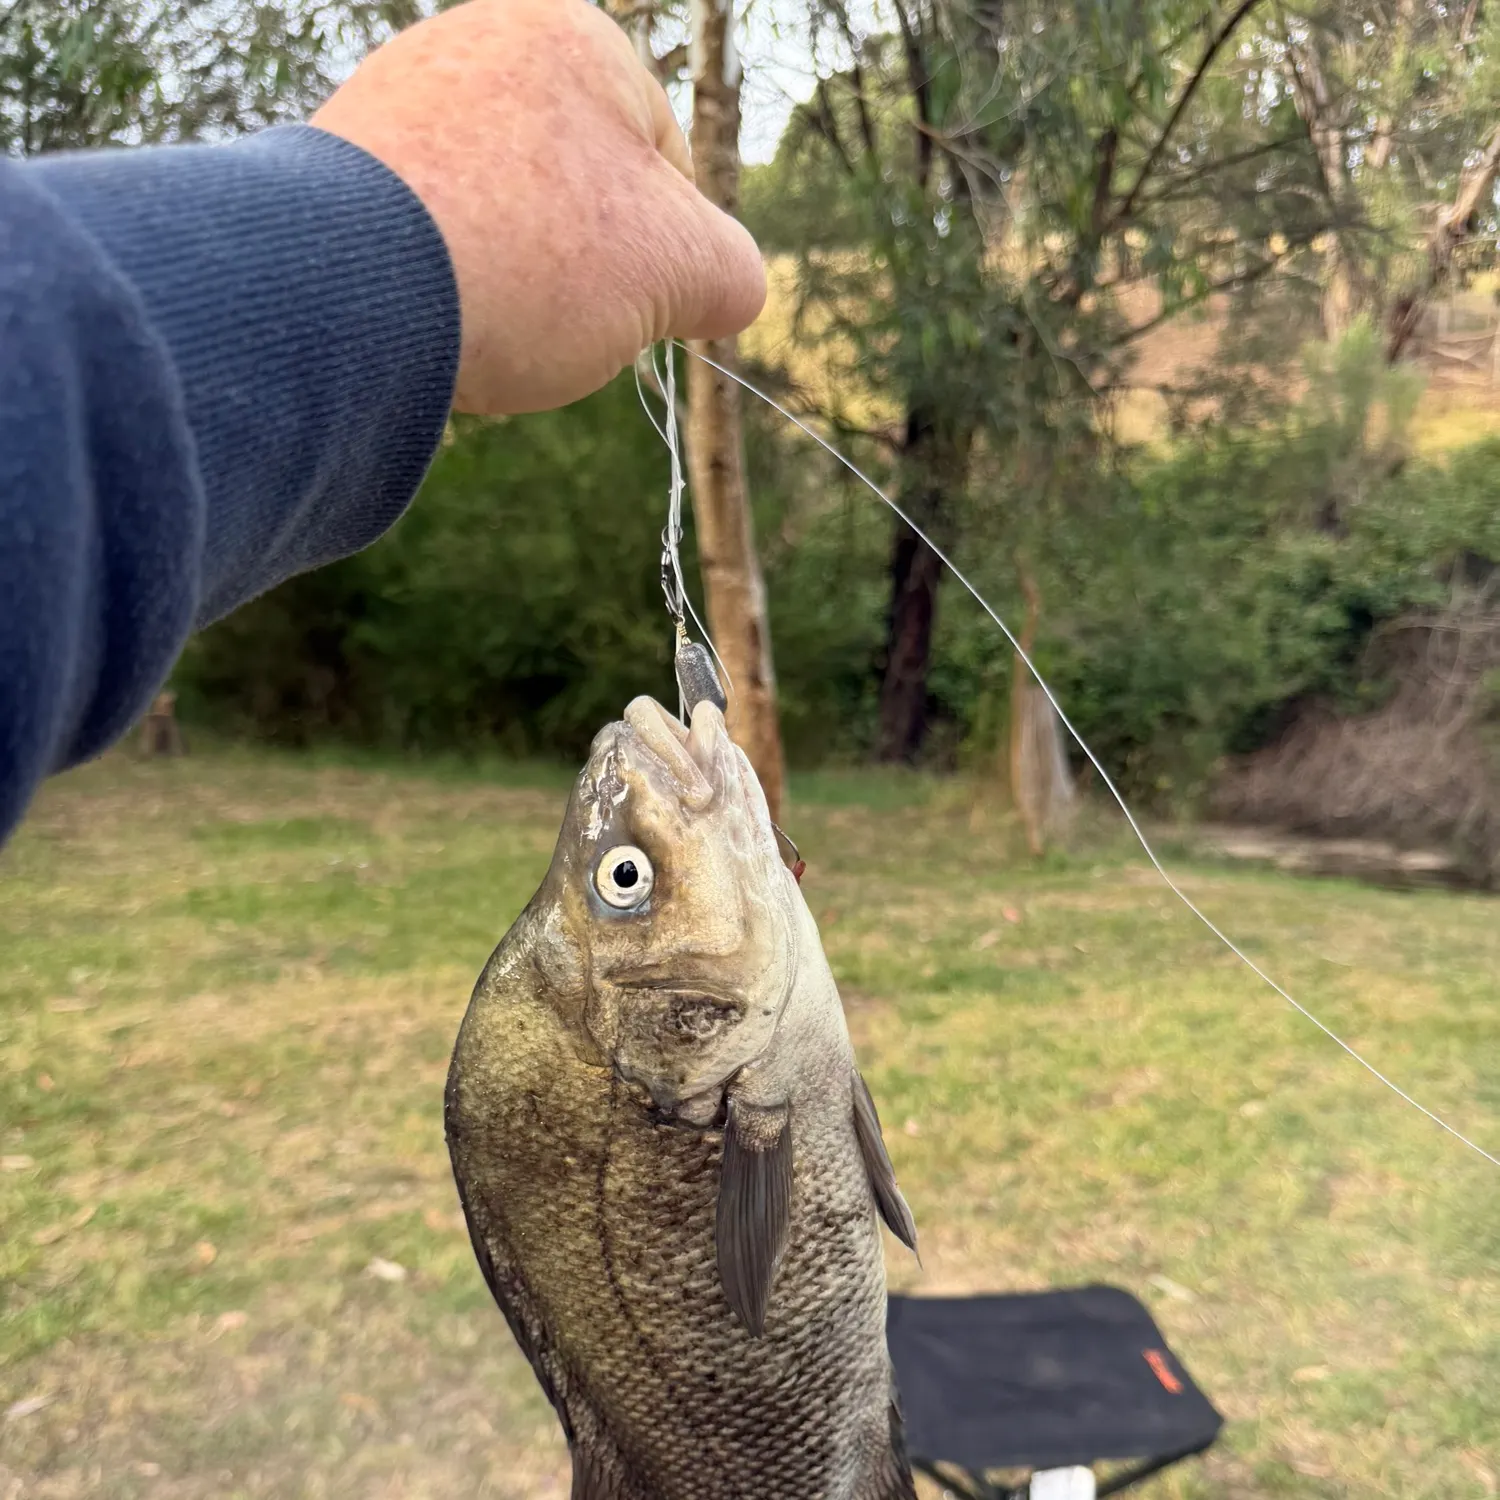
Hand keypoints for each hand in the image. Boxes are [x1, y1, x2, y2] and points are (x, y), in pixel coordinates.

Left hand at [312, 0, 765, 414]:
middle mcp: (477, 39)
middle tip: (561, 319)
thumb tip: (729, 287)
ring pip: (504, 217)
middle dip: (586, 267)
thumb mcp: (683, 270)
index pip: (662, 161)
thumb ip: (733, 271)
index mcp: (572, 31)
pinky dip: (448, 282)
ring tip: (491, 318)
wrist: (347, 288)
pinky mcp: (341, 164)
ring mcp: (399, 96)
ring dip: (517, 281)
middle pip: (579, 189)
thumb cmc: (535, 260)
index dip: (666, 252)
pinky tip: (433, 316)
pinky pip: (432, 235)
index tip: (633, 300)